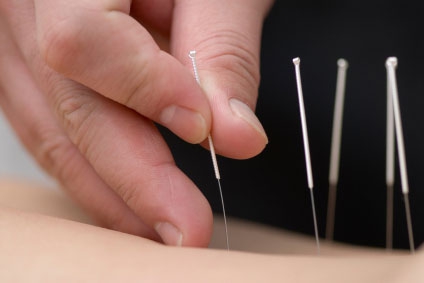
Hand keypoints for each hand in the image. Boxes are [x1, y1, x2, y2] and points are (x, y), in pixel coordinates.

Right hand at [0, 0, 271, 246]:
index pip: (82, 38)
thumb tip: (236, 135)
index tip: (203, 129)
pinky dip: (92, 169)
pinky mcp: (28, 68)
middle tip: (186, 227)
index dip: (144, 90)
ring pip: (52, 130)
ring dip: (110, 189)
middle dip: (133, 177)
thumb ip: (224, 52)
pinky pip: (50, 129)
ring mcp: (17, 40)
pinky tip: (128, 198)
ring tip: (161, 227)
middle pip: (66, 102)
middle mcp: (26, 5)